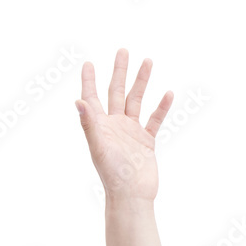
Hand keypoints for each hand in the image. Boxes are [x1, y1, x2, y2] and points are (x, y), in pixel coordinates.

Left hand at [74, 48, 172, 201]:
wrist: (131, 195)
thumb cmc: (112, 174)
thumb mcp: (98, 146)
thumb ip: (89, 123)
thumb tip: (78, 101)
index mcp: (99, 126)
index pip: (92, 98)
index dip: (89, 81)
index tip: (88, 63)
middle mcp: (114, 126)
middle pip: (116, 93)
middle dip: (119, 72)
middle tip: (122, 51)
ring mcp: (130, 132)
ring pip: (136, 101)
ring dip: (141, 82)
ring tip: (148, 61)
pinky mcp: (146, 141)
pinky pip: (154, 120)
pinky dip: (161, 107)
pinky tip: (167, 93)